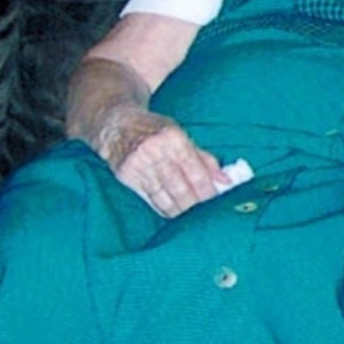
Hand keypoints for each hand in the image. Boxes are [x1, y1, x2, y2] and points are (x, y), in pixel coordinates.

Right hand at [97, 107, 229, 216]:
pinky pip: (149, 199)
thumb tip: (225, 181)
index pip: (195, 171)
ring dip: (181, 212)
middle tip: (208, 216)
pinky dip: (164, 209)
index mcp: (173, 139)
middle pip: (180, 188)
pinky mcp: (126, 176)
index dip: (208, 191)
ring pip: (164, 198)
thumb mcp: (182, 135)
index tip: (218, 202)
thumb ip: (204, 158)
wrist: (117, 124)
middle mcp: (154, 152)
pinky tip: (174, 214)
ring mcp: (138, 165)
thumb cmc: (156, 130)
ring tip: (193, 219)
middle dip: (196, 206)